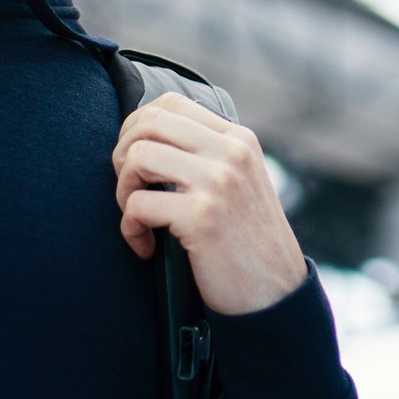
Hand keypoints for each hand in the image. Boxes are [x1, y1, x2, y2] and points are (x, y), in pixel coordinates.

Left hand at [112, 94, 306, 315]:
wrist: (275, 295)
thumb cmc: (247, 243)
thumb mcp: (241, 184)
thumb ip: (208, 156)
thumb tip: (148, 137)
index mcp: (239, 139)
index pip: (171, 103)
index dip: (138, 128)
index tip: (135, 163)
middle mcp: (231, 152)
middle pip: (148, 122)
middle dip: (123, 154)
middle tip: (130, 190)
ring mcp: (218, 181)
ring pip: (137, 156)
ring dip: (123, 191)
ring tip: (136, 218)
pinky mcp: (202, 216)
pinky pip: (138, 205)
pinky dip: (130, 229)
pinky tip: (145, 247)